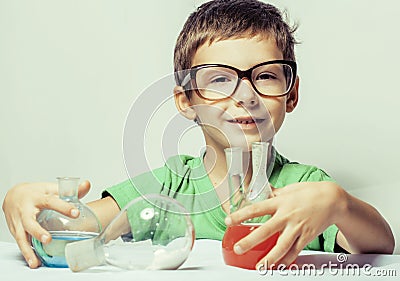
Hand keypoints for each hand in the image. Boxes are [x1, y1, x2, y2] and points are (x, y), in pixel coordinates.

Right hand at [2, 180, 90, 267]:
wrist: (13, 195)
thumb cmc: (35, 193)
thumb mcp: (52, 189)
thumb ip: (70, 190)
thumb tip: (87, 185)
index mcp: (38, 198)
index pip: (51, 201)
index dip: (64, 207)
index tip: (76, 213)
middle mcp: (26, 210)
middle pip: (30, 222)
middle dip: (38, 232)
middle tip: (48, 239)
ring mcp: (19, 222)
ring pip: (21, 236)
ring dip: (28, 249)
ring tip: (36, 260)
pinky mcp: (15, 230)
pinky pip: (20, 242)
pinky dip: (26, 253)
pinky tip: (33, 261)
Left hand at [224, 181, 342, 268]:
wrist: (333, 200)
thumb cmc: (311, 192)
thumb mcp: (289, 189)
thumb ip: (274, 193)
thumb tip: (262, 191)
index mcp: (280, 202)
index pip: (256, 209)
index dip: (241, 215)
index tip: (228, 220)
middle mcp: (287, 216)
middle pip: (266, 230)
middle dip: (251, 241)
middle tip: (239, 249)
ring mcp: (297, 228)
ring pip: (282, 246)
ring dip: (270, 258)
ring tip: (259, 266)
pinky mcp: (306, 237)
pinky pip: (295, 251)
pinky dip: (287, 260)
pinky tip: (279, 266)